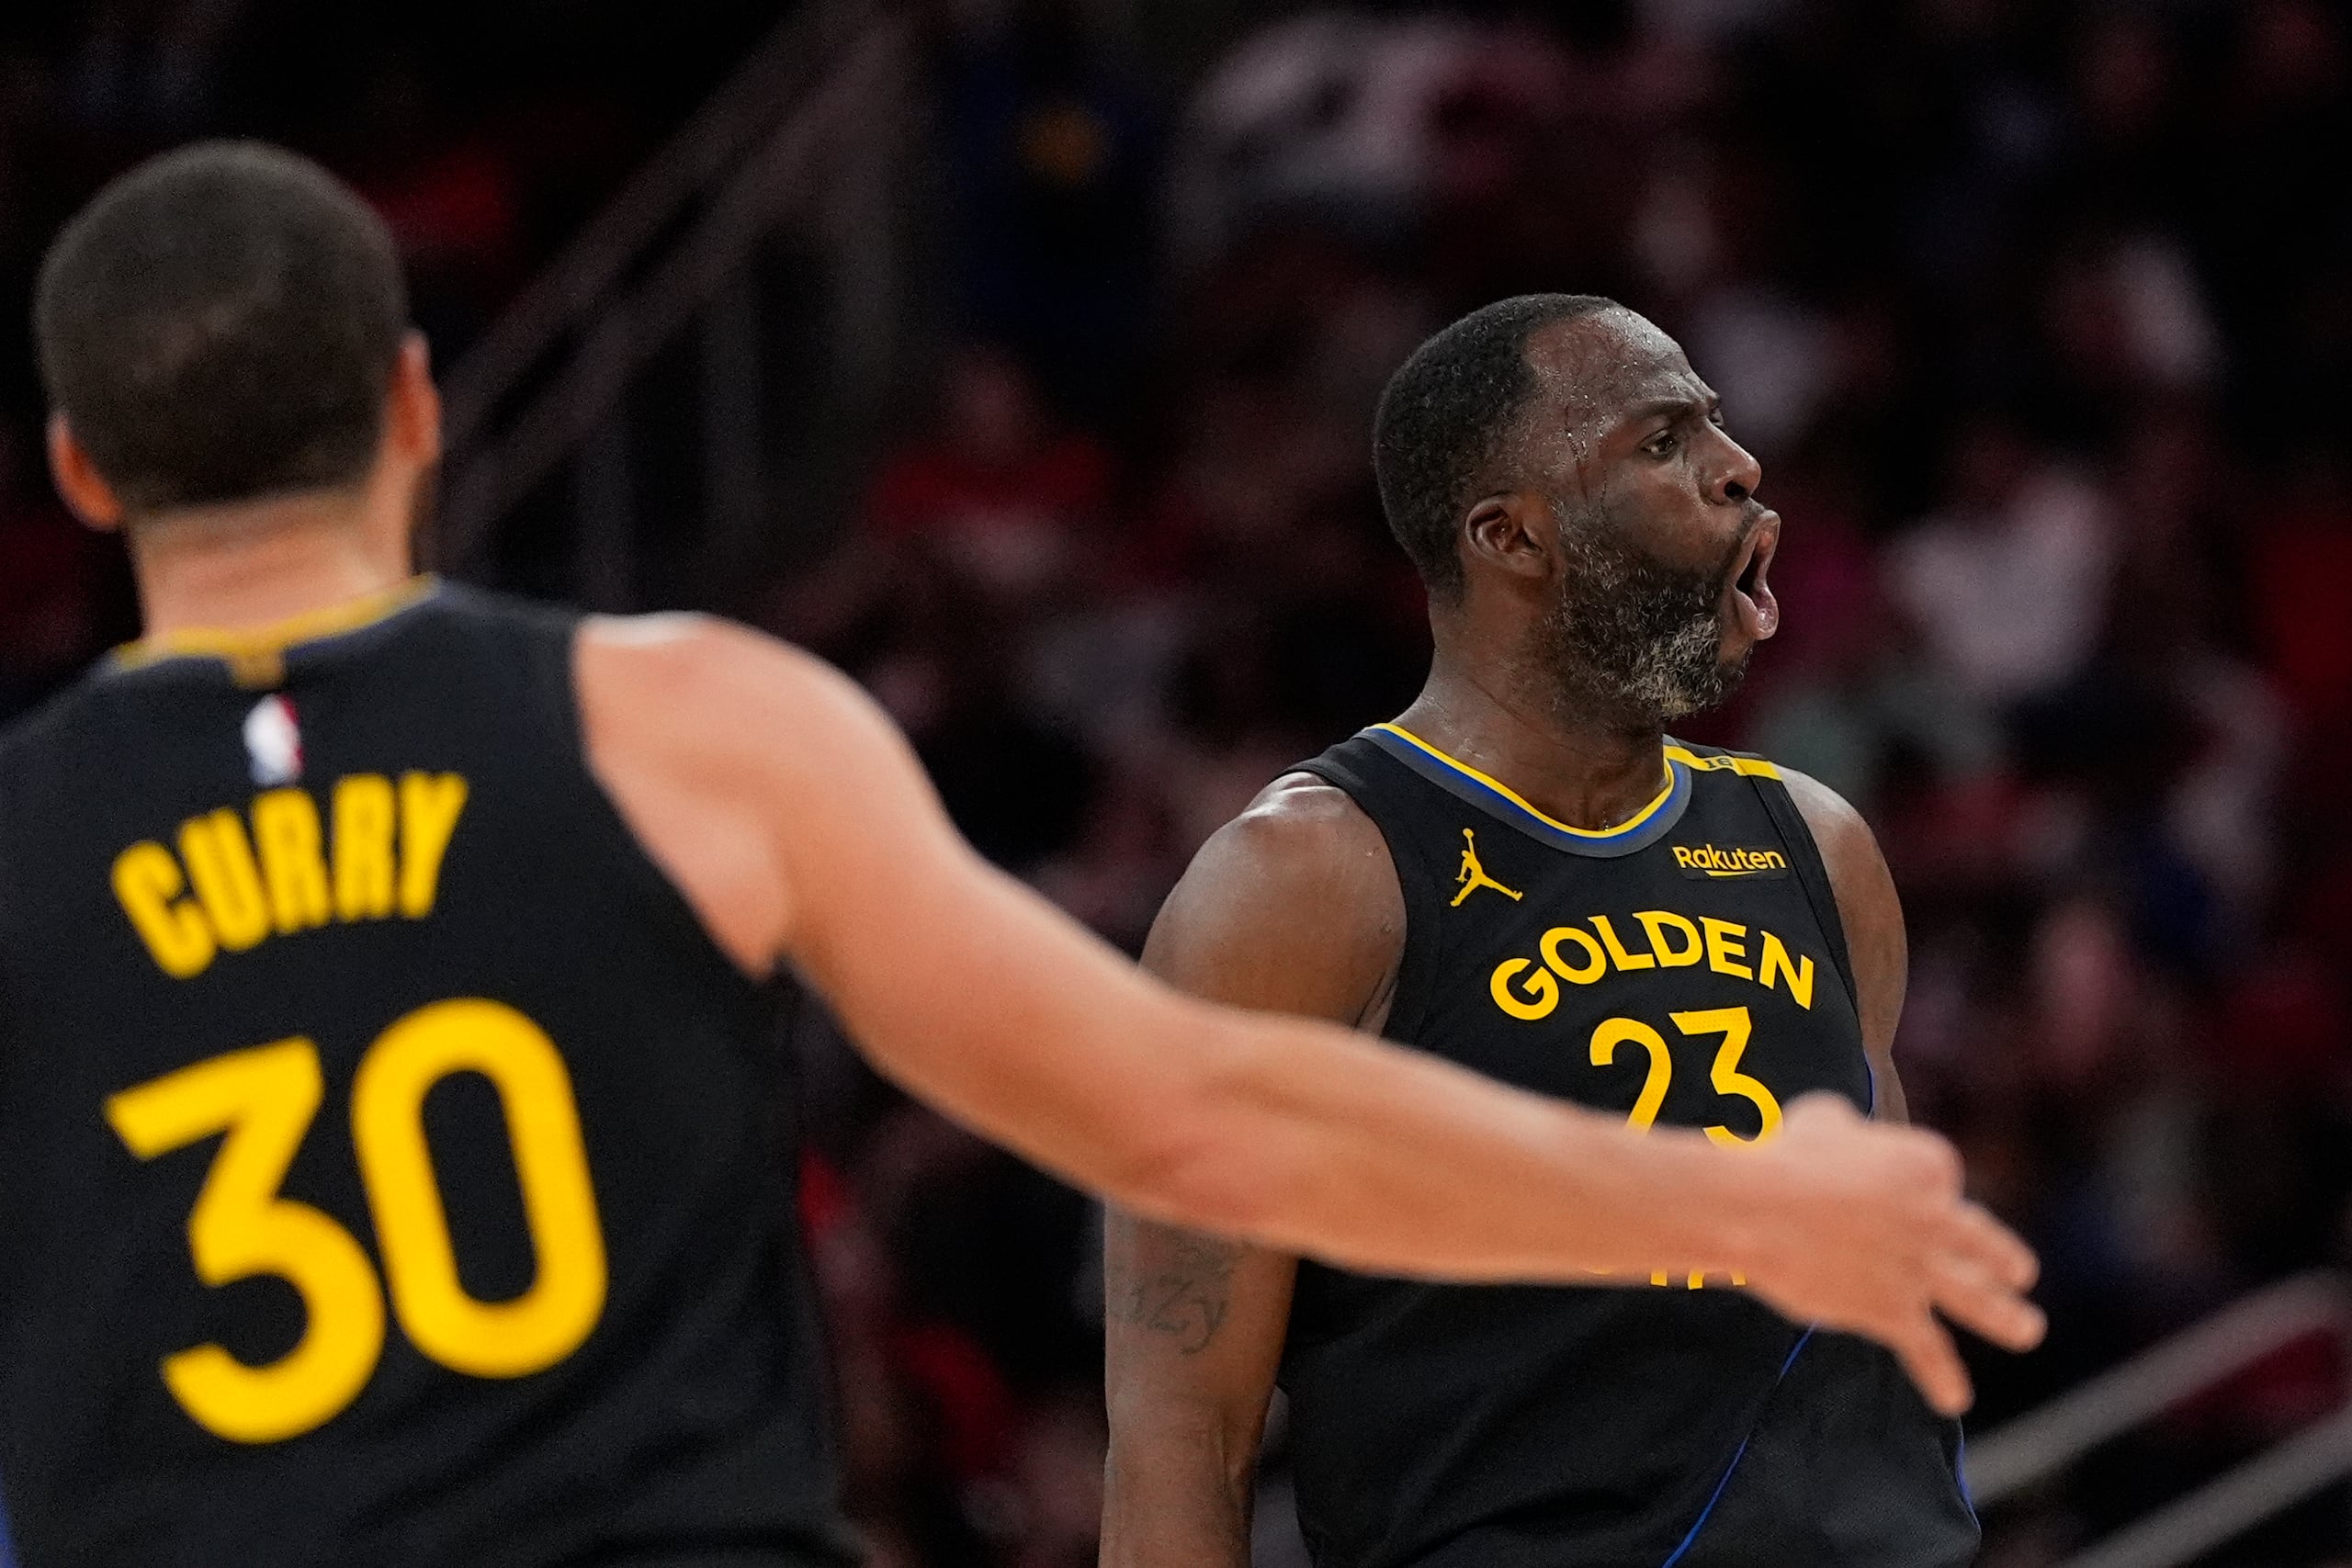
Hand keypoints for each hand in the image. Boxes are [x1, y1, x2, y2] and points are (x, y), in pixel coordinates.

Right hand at [1738, 1094, 2043, 1415]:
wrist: (1759, 1207)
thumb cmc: (1783, 1156)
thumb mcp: (1826, 1118)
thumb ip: (1852, 1131)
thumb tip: (1846, 1139)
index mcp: (1927, 1164)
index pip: (1943, 1180)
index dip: (1916, 1189)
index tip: (1882, 1191)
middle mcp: (1937, 1217)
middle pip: (1979, 1239)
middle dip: (2002, 1257)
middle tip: (2022, 1273)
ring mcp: (1920, 1269)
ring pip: (1974, 1297)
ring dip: (2005, 1317)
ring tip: (2028, 1330)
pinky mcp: (1893, 1311)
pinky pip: (1926, 1348)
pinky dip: (1942, 1375)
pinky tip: (1955, 1397)